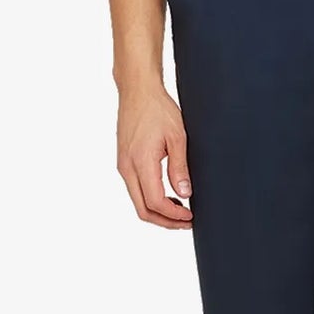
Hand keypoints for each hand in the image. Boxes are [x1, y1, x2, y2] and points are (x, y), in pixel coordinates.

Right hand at [116, 81, 192, 228]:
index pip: (155, 202)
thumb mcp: (177, 136)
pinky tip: (169, 195)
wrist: (137, 91)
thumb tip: (185, 194)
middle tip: (187, 222)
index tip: (190, 216)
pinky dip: (151, 199)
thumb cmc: (158, 108)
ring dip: (158, 211)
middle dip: (165, 221)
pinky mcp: (124, 162)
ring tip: (181, 210)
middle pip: (142, 209)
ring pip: (138, 201)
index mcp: (140, 162)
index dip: (173, 215)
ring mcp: (123, 165)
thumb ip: (180, 167)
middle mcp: (127, 167)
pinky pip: (135, 189)